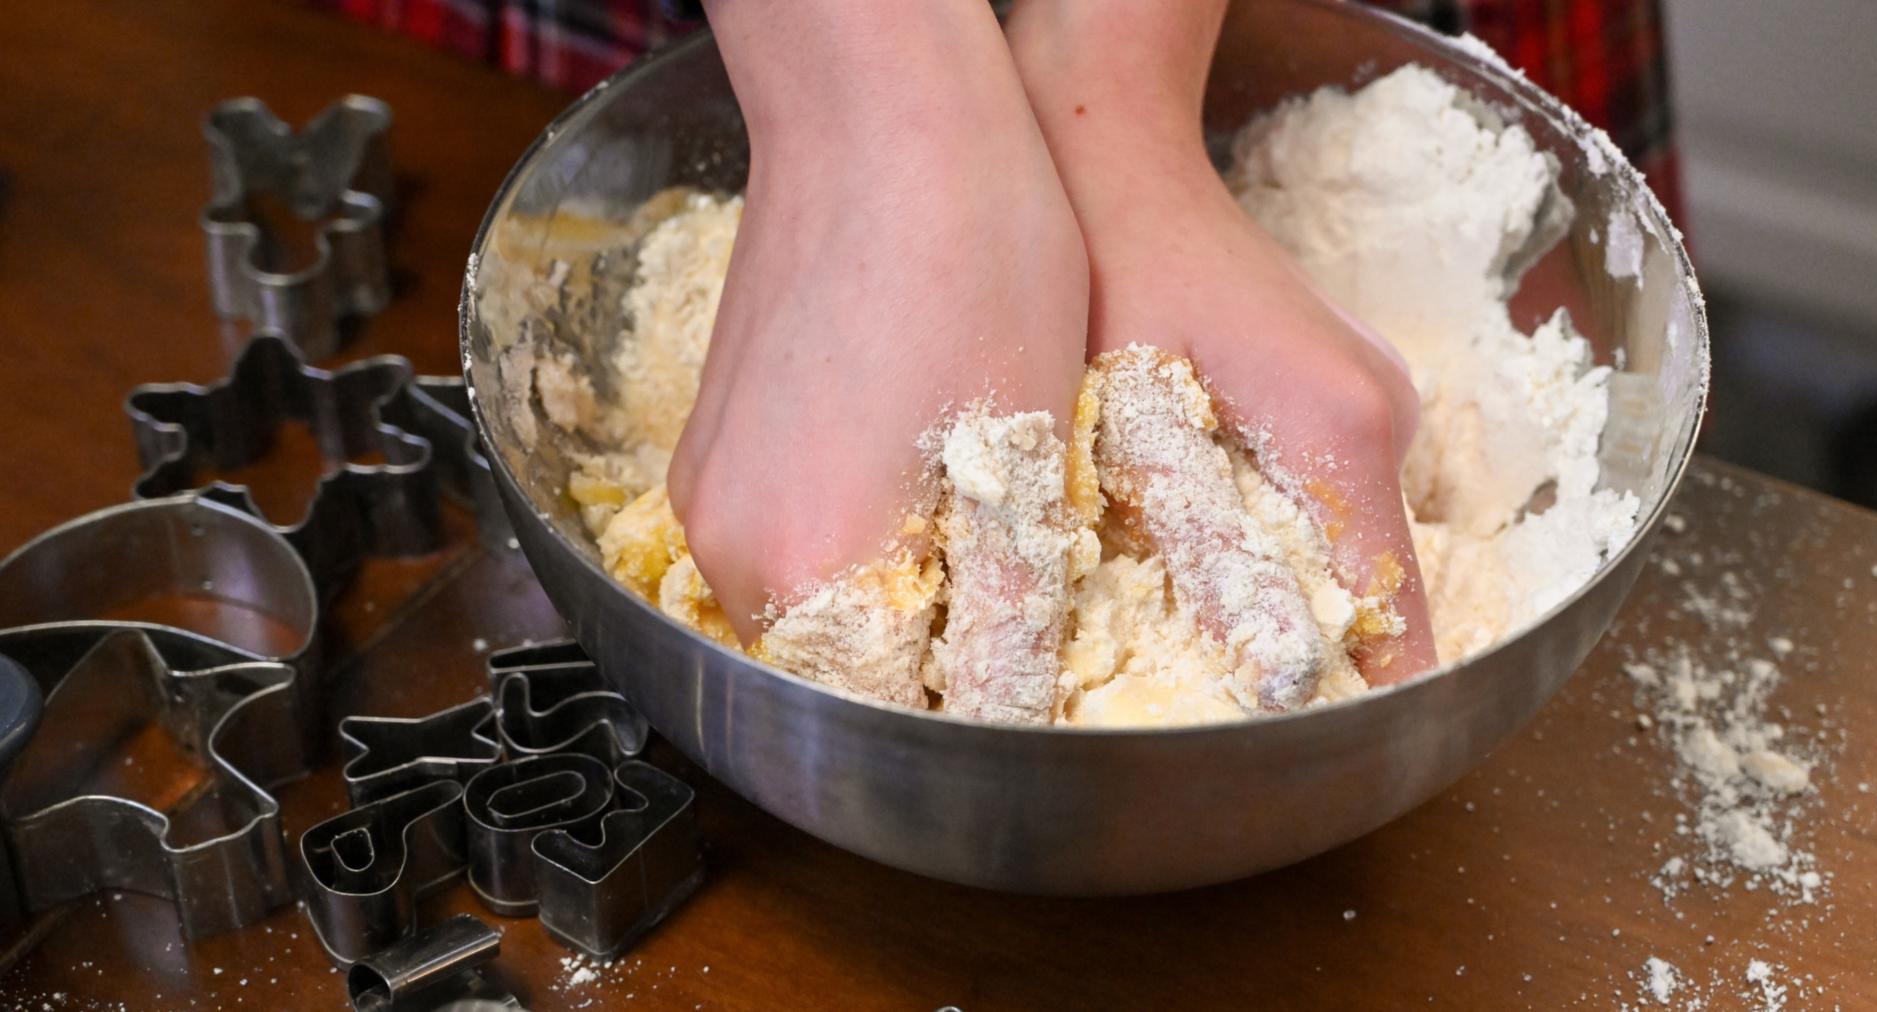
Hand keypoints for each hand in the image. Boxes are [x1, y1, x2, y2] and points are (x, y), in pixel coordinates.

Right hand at [670, 0, 1088, 705]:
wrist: (880, 111)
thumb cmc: (971, 258)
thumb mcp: (1025, 461)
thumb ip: (1002, 613)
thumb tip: (1007, 713)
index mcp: (803, 563)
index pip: (884, 712)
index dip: (966, 706)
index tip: (1031, 671)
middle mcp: (724, 542)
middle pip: (838, 663)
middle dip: (929, 655)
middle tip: (1020, 602)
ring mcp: (706, 487)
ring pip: (811, 596)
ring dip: (894, 592)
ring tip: (977, 527)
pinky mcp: (710, 439)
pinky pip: (783, 530)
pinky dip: (851, 533)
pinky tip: (918, 471)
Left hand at [1009, 0, 1437, 682]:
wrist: (1111, 149)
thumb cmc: (1113, 273)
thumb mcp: (1137, 429)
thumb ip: (1213, 555)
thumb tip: (1275, 678)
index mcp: (1350, 436)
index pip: (1400, 623)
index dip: (1355, 709)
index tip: (1295, 763)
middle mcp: (1384, 419)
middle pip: (1371, 588)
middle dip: (1301, 650)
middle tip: (1196, 686)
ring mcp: (1368, 400)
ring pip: (1340, 542)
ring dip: (1276, 589)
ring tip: (1176, 606)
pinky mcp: (1338, 391)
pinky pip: (1320, 495)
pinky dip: (1266, 533)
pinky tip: (1185, 527)